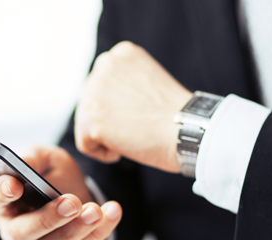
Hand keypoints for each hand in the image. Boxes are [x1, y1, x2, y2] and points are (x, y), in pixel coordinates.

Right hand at [0, 144, 121, 239]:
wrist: (80, 196)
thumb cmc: (53, 177)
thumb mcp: (45, 158)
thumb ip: (32, 157)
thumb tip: (23, 163)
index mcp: (5, 202)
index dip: (0, 192)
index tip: (15, 184)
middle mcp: (15, 230)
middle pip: (20, 234)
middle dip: (46, 219)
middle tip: (72, 203)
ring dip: (74, 232)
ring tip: (95, 211)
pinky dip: (98, 234)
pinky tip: (111, 213)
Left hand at [75, 41, 191, 172]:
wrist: (187, 130)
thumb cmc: (173, 114)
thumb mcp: (146, 81)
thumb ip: (121, 83)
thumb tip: (97, 102)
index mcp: (120, 54)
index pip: (101, 86)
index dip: (117, 106)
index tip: (140, 112)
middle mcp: (104, 66)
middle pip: (89, 104)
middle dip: (108, 120)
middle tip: (137, 126)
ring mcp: (95, 91)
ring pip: (85, 123)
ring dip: (105, 136)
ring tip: (132, 136)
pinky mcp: (92, 118)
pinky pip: (84, 143)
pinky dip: (103, 153)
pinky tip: (124, 148)